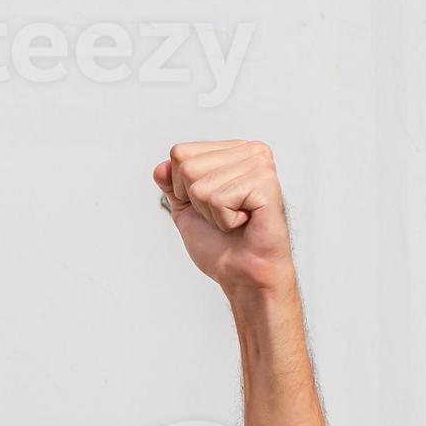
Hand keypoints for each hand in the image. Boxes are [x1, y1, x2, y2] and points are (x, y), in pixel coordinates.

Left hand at [153, 140, 294, 292]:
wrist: (244, 274)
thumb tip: (160, 167)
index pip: (180, 153)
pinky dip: (225, 220)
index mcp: (234, 151)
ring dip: (211, 212)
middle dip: (197, 201)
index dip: (183, 188)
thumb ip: (171, 184)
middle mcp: (250, 151)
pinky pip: (218, 199)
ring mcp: (260, 165)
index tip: (210, 204)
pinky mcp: (265, 183)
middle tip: (224, 214)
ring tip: (235, 220)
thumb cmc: (222, 244)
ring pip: (200, 186)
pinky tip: (244, 222)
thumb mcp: (186, 209)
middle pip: (187, 166)